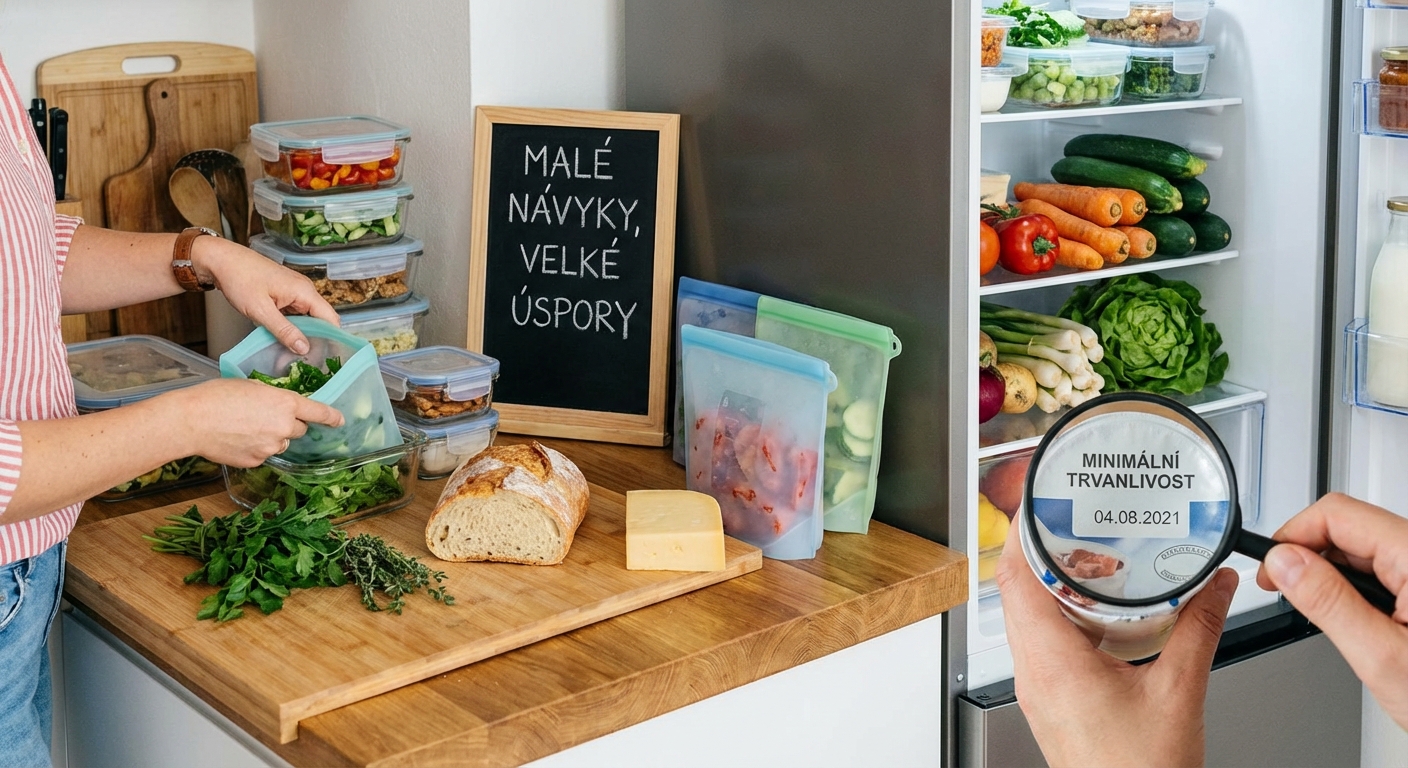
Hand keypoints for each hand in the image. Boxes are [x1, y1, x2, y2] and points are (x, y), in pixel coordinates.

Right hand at [164, 379, 343, 466]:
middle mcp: (284, 427)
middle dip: (289, 425)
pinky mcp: (257, 461)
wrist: (192, 421)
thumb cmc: (216, 396)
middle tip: (266, 417)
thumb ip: (273, 397)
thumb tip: (277, 405)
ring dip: (271, 437)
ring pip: (281, 443)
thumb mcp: (251, 387)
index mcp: (286, 404)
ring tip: (244, 427)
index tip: (339, 420)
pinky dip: (255, 448)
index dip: (332, 417)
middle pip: (300, 430)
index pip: (319, 412)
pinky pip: (263, 454)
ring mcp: (271, 447)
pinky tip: (237, 439)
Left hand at [192, 236, 339, 354]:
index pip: (330, 319)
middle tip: (305, 361)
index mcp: (304, 291)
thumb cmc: (240, 280)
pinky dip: (291, 326)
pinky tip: (283, 338)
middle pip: (320, 320)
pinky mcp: (285, 294)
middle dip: (314, 340)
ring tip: (293, 354)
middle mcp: (304, 290)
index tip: (324, 358)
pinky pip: (296, 314)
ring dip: (301, 334)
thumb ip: (284, 330)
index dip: (330, 339)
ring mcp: (295, 291)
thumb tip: (304, 348)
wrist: (221, 260)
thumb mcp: (261, 310)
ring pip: (307, 318)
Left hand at [996, 523, 1237, 767]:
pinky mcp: (1050, 701)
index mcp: (1052, 663)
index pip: (1015, 578)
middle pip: (1016, 592)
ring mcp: (1037, 689)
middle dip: (1039, 550)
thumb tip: (1216, 585)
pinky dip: (1061, 615)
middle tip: (1068, 520)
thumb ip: (1198, 629)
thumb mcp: (1181, 691)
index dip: (1021, 533)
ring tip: (1083, 557)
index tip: (1038, 503)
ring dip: (1049, 583)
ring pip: (1026, 618)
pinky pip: (1042, 643)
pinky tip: (1095, 612)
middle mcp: (1033, 674)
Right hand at [1256, 492, 1407, 728]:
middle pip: (1348, 526)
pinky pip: (1380, 567)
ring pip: (1361, 547)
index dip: (1293, 535)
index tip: (1271, 568)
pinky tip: (1350, 616)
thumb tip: (1285, 563)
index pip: (1337, 514)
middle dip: (1307, 554)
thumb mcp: (1383, 656)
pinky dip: (1353, 586)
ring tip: (1318, 611)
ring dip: (1329, 573)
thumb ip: (1329, 603)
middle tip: (1283, 589)